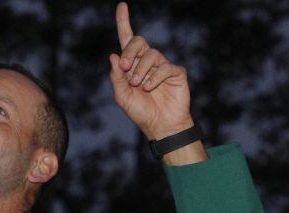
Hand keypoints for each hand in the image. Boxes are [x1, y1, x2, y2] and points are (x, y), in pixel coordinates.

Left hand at [109, 2, 192, 140]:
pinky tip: (150, 88)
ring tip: (139, 85)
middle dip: (130, 52)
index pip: (128, 40)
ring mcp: (162, 65)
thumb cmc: (140, 111)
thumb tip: (113, 55)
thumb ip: (116, 77)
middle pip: (138, 42)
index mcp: (132, 64)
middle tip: (125, 67)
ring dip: (141, 70)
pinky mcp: (176, 72)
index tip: (121, 5)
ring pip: (151, 54)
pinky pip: (165, 67)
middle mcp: (147, 61)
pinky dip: (155, 77)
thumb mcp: (122, 96)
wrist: (160, 125)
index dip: (124, 22)